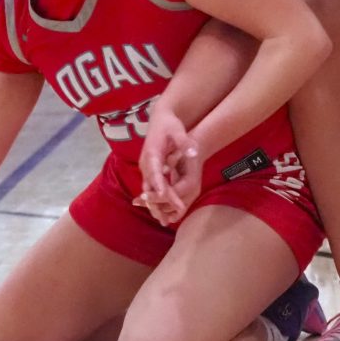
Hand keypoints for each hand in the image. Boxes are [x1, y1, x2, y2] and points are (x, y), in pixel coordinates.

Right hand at [137, 108, 201, 224]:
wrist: (159, 118)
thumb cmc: (169, 124)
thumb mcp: (178, 130)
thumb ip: (185, 143)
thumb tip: (194, 153)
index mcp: (151, 153)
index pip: (155, 173)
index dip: (160, 187)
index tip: (167, 198)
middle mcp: (146, 163)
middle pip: (151, 186)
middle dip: (159, 203)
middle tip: (169, 217)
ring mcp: (146, 167)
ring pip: (149, 190)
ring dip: (155, 206)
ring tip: (165, 221)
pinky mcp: (149, 170)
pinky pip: (151, 188)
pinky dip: (155, 200)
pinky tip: (163, 213)